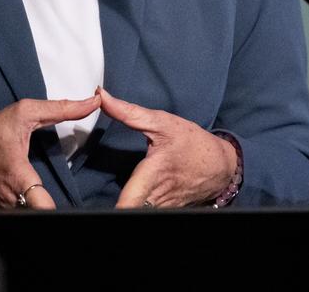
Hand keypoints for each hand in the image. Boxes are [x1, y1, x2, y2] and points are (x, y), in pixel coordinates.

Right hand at [0, 94, 100, 207]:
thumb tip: (92, 102)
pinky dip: (24, 207)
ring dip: (38, 204)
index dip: (58, 209)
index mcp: (18, 177)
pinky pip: (18, 214)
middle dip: (53, 202)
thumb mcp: (23, 113)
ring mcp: (2, 211)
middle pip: (42, 211)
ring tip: (44, 192)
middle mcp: (10, 200)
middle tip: (66, 194)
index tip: (74, 205)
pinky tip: (25, 195)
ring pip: (31, 214)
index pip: (44, 208)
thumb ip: (61, 109)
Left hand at [98, 87, 236, 207]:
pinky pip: (144, 211)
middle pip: (128, 209)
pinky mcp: (164, 211)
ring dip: (124, 205)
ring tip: (104, 201)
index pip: (129, 201)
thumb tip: (102, 97)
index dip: (117, 207)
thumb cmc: (192, 143)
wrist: (221, 166)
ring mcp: (161, 207)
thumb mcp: (163, 122)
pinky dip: (135, 206)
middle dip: (114, 206)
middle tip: (88, 204)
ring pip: (136, 211)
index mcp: (153, 173)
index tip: (92, 208)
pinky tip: (129, 200)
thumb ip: (129, 112)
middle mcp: (155, 195)